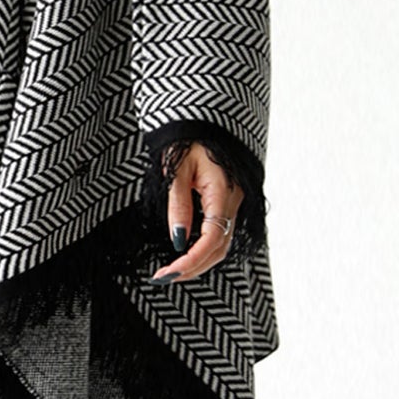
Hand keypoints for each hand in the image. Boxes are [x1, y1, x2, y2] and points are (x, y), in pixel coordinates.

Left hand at [150, 142, 242, 283]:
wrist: (204, 121)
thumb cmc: (187, 141)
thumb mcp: (176, 172)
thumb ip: (178, 206)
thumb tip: (178, 241)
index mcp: (223, 193)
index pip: (211, 239)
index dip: (191, 261)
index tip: (168, 273)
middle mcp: (234, 202)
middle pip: (219, 249)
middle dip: (193, 268)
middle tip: (164, 277)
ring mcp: (235, 204)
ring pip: (222, 245)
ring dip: (199, 262)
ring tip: (172, 271)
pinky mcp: (229, 204)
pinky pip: (221, 234)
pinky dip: (204, 250)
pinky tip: (186, 254)